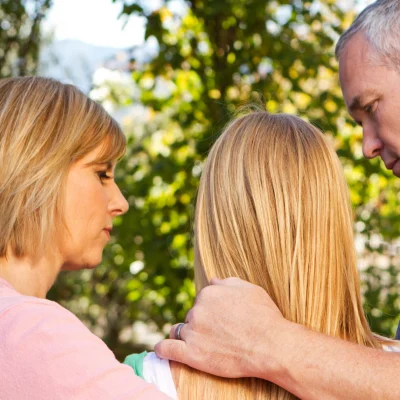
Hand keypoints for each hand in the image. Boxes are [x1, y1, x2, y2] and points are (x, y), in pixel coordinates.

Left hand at [154, 277, 289, 379]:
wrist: (271, 346)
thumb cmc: (264, 316)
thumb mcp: (249, 289)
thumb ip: (227, 282)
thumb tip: (212, 280)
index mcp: (209, 292)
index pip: (203, 300)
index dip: (212, 311)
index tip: (222, 320)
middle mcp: (198, 309)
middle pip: (193, 314)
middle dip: (202, 322)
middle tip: (220, 334)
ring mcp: (193, 332)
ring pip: (181, 329)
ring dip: (187, 334)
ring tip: (199, 343)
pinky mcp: (191, 354)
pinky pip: (167, 348)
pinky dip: (163, 348)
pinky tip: (161, 348)